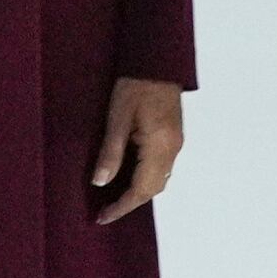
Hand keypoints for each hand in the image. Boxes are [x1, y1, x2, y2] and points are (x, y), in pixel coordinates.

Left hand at [91, 78, 183, 222]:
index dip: (122, 206)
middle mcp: (173, 148)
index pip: (142, 189)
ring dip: (138, 192)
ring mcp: (175, 143)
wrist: (156, 61)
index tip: (103, 217)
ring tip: (113, 198)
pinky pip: (161, 168)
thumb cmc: (136, 84)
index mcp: (160, 145)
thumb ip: (110, 152)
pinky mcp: (173, 137)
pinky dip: (144, 179)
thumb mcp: (117, 117)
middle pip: (154, 189)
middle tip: (105, 211)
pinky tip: (127, 177)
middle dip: (130, 203)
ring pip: (159, 180)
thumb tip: (100, 182)